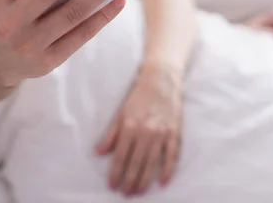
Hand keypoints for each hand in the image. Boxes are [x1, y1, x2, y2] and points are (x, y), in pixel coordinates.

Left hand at [96, 62, 181, 196]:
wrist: (161, 81)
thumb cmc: (138, 96)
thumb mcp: (120, 112)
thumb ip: (110, 134)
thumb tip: (98, 152)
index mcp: (129, 126)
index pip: (120, 156)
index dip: (115, 173)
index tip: (112, 185)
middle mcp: (145, 132)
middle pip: (135, 163)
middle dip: (129, 181)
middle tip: (125, 194)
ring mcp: (161, 134)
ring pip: (151, 163)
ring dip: (144, 180)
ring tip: (138, 192)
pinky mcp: (174, 133)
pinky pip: (171, 156)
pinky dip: (167, 170)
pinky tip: (161, 182)